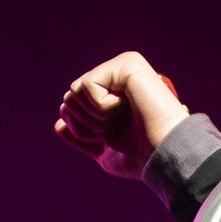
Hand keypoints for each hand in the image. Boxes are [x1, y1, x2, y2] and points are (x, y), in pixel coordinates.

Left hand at [54, 51, 189, 179]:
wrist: (162, 156)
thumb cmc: (139, 157)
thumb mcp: (103, 152)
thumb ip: (82, 137)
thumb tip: (59, 124)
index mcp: (112, 94)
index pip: (72, 107)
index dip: (81, 130)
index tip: (109, 137)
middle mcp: (116, 76)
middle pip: (70, 97)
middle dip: (86, 124)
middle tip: (116, 128)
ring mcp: (121, 67)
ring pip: (75, 91)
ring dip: (95, 117)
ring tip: (122, 118)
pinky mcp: (125, 64)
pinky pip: (88, 86)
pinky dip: (102, 108)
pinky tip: (126, 107)